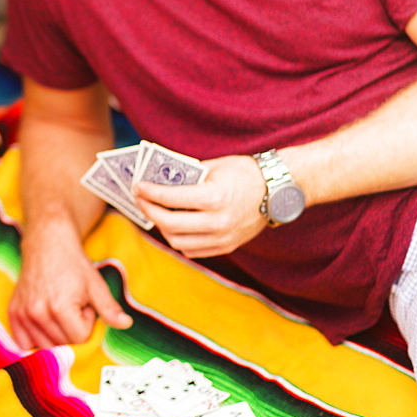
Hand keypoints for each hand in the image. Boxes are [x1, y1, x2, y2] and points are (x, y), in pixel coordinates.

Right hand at [8, 223, 131, 349]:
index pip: (80, 338)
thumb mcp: (95, 284)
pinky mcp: (13, 312)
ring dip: (56, 333)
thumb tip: (127, 324)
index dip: (87, 322)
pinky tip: (45, 320)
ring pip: (45, 346)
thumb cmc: (72, 263)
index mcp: (59, 307)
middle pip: (63, 344)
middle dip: (72, 329)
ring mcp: (22, 313)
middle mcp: (37, 312)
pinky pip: (24, 342)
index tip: (83, 305)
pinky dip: (36, 338)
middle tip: (71, 305)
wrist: (47, 243)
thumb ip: (110, 308)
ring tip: (59, 309)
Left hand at [133, 154, 266, 257]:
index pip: (170, 198)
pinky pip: (192, 250)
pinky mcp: (227, 246)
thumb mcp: (213, 166)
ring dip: (161, 227)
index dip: (149, 193)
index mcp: (214, 198)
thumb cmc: (244, 172)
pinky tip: (172, 225)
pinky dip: (178, 239)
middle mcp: (218, 222)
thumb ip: (186, 175)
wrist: (279, 190)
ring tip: (153, 212)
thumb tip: (158, 179)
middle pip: (169, 224)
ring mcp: (223, 238)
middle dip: (149, 211)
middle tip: (140, 199)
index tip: (137, 186)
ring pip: (178, 241)